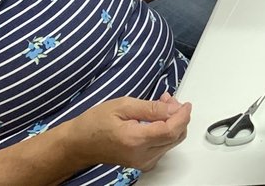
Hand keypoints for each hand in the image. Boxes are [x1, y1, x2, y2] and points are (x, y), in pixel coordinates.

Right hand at [66, 93, 191, 170]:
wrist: (79, 144)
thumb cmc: (95, 123)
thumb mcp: (122, 106)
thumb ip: (150, 108)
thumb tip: (173, 108)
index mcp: (135, 140)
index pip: (171, 130)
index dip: (182, 115)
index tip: (185, 104)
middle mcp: (142, 155)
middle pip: (175, 137)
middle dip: (178, 117)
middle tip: (170, 101)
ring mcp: (143, 162)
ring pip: (172, 142)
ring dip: (173, 123)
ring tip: (161, 106)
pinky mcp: (143, 163)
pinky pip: (163, 147)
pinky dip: (166, 132)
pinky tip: (157, 120)